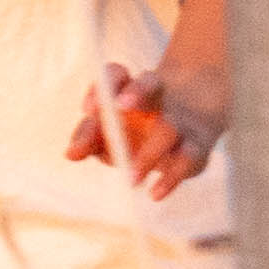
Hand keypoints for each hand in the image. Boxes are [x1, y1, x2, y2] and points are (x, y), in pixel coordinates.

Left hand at [79, 53, 228, 196]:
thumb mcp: (105, 133)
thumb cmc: (131, 129)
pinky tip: (154, 193)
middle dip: (136, 94)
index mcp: (129, 88)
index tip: (89, 109)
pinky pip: (188, 160)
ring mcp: (180, 121)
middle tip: (118, 107)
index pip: (116, 75)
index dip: (106, 85)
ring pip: (169, 127)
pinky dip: (171, 177)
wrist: (187, 125)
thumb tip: (70, 154)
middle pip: (150, 84)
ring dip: (149, 152)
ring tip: (130, 178)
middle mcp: (157, 98)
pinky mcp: (197, 147)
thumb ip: (87, 138)